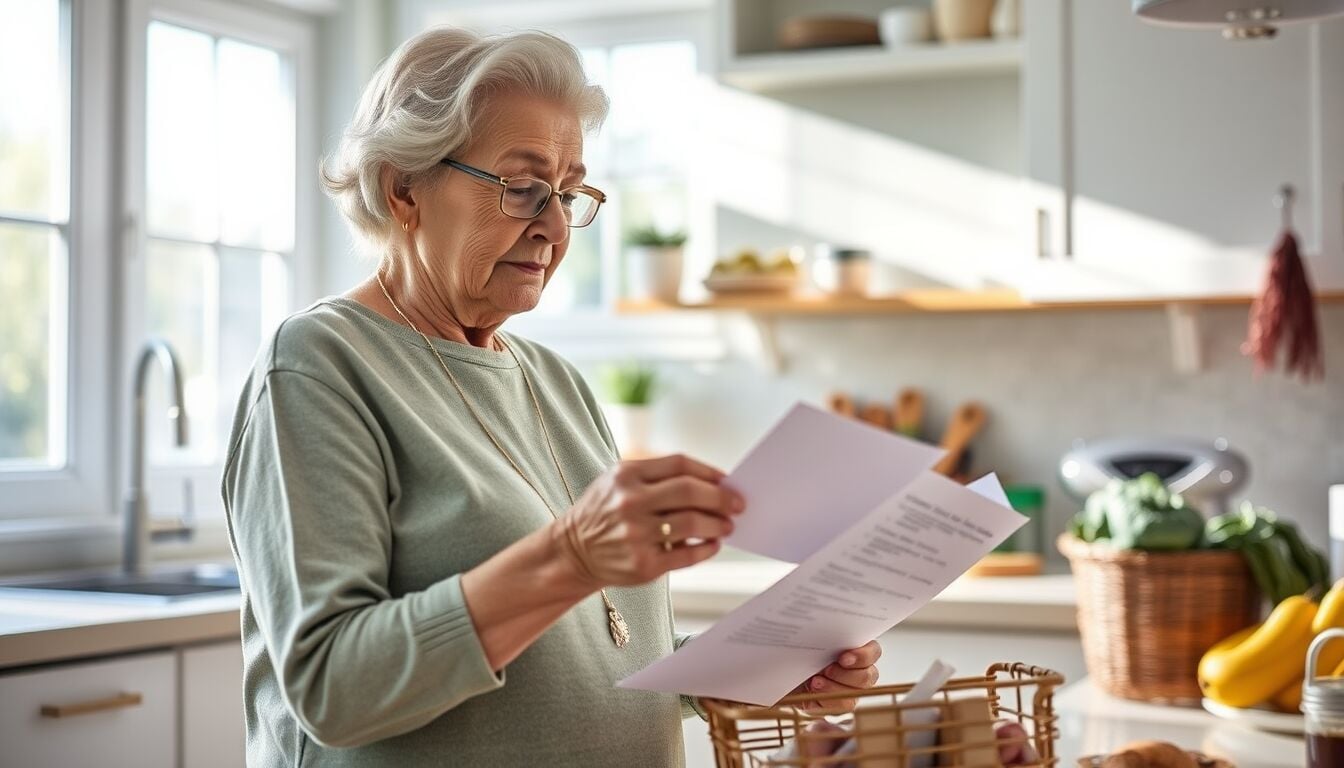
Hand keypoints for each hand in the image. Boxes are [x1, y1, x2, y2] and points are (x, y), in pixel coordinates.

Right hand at [555, 454, 744, 587]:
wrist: (572, 551)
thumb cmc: (604, 511)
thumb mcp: (617, 480)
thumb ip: (656, 476)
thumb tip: (711, 482)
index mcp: (626, 474)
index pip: (680, 464)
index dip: (710, 472)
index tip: (727, 481)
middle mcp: (630, 502)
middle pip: (690, 491)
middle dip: (721, 498)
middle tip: (737, 504)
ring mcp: (636, 534)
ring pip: (692, 523)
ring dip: (718, 524)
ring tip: (726, 526)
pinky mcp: (643, 564)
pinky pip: (687, 555)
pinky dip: (707, 549)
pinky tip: (712, 544)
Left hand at [790, 640, 881, 713]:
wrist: (791, 671)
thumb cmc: (803, 652)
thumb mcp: (811, 641)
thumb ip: (825, 637)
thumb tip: (827, 629)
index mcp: (859, 649)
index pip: (874, 651)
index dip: (863, 656)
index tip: (843, 658)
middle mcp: (861, 670)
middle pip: (868, 676)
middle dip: (845, 674)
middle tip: (826, 670)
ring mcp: (854, 689)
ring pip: (855, 694)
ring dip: (833, 688)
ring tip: (814, 682)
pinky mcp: (841, 704)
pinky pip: (841, 707)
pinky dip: (826, 699)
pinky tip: (813, 692)